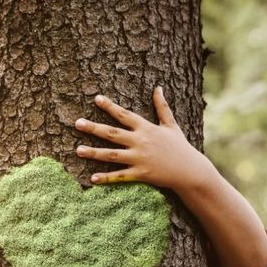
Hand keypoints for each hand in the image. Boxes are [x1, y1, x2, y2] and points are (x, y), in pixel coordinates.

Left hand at [74, 86, 212, 190]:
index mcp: (146, 128)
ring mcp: (140, 159)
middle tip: (77, 123)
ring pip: (112, 155)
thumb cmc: (180, 147)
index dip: (110, 106)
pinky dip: (107, 178)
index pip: (124, 115)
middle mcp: (141, 142)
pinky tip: (92, 178)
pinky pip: (120, 176)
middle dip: (94, 128)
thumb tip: (158, 87)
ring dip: (94, 153)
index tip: (96, 98)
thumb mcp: (171, 125)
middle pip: (112, 133)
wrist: (190, 171)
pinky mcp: (141, 174)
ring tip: (78, 150)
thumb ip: (162, 107)